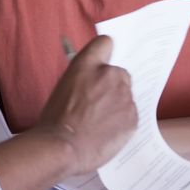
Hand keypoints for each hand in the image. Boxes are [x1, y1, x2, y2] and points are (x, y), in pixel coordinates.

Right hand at [30, 36, 136, 175]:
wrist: (63, 146)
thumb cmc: (56, 118)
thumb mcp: (62, 86)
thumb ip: (82, 75)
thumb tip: (92, 77)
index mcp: (88, 64)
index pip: (105, 43)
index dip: (103, 54)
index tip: (101, 63)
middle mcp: (110, 74)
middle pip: (119, 73)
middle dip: (111, 85)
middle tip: (95, 103)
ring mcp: (124, 96)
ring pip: (125, 95)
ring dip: (116, 104)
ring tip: (98, 121)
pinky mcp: (133, 117)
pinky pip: (130, 114)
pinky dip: (121, 121)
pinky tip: (105, 131)